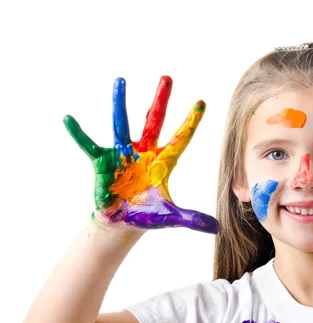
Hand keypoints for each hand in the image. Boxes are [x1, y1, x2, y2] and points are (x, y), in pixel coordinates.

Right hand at [64, 76, 218, 233]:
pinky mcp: (103, 162)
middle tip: (167, 78)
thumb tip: (216, 227)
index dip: (191, 122)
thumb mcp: (171, 216)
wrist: (123, 223)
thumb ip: (192, 218)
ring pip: (122, 124)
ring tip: (120, 81)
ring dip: (120, 103)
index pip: (181, 138)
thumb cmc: (148, 215)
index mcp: (163, 162)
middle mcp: (144, 152)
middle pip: (153, 121)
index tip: (202, 102)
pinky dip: (79, 133)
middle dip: (161, 101)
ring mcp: (123, 154)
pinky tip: (68, 119)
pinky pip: (89, 145)